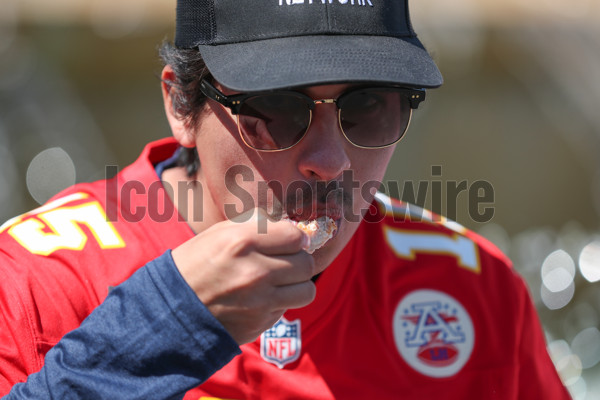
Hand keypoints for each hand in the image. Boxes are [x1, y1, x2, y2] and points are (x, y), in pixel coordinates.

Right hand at [171, 209, 319, 344]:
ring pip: (306, 290)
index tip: (289, 241)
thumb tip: (291, 228)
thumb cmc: (195, 265)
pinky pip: (288, 308)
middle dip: (298, 260)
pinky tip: (261, 298)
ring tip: (282, 282)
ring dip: (297, 285)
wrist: (170, 310)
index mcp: (243, 241)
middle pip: (305, 263)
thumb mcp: (218, 233)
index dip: (294, 238)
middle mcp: (255, 271)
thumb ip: (256, 226)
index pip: (295, 236)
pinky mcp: (260, 322)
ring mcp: (260, 300)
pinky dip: (280, 302)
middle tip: (285, 261)